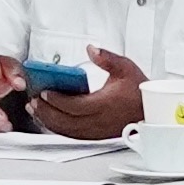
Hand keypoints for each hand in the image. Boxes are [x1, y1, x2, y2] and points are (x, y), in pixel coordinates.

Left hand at [25, 49, 144, 138]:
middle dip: (46, 111)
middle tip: (32, 101)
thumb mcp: (125, 68)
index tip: (44, 92)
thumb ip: (106, 58)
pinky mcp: (96, 135)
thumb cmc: (139, 91)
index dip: (56, 100)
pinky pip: (72, 135)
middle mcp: (97, 121)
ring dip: (48, 121)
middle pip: (65, 121)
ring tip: (35, 110)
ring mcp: (96, 131)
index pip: (73, 106)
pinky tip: (49, 121)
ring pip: (66, 130)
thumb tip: (91, 49)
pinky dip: (58, 129)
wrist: (151, 112)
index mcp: (103, 105)